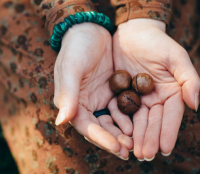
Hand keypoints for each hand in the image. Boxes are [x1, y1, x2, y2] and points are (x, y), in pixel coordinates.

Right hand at [53, 23, 132, 158]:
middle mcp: (85, 105)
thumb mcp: (71, 68)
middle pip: (100, 128)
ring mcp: (99, 99)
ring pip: (111, 122)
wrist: (90, 31)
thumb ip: (68, 94)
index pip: (86, 126)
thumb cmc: (76, 47)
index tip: (117, 147)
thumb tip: (61, 122)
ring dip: (123, 132)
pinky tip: (138, 123)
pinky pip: (120, 109)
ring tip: (136, 141)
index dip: (101, 138)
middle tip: (130, 150)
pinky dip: (128, 118)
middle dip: (114, 140)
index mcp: (72, 103)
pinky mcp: (111, 92)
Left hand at [112, 19, 199, 159]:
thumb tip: (194, 104)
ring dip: (137, 136)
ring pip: (138, 120)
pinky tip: (120, 135)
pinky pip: (122, 111)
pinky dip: (122, 123)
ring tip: (133, 151)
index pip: (171, 115)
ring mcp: (139, 98)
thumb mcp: (176, 56)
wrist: (133, 33)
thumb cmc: (157, 42)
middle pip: (154, 121)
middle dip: (150, 138)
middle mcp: (156, 98)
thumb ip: (188, 78)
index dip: (168, 131)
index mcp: (172, 92)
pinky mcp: (123, 94)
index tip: (165, 149)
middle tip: (145, 155)